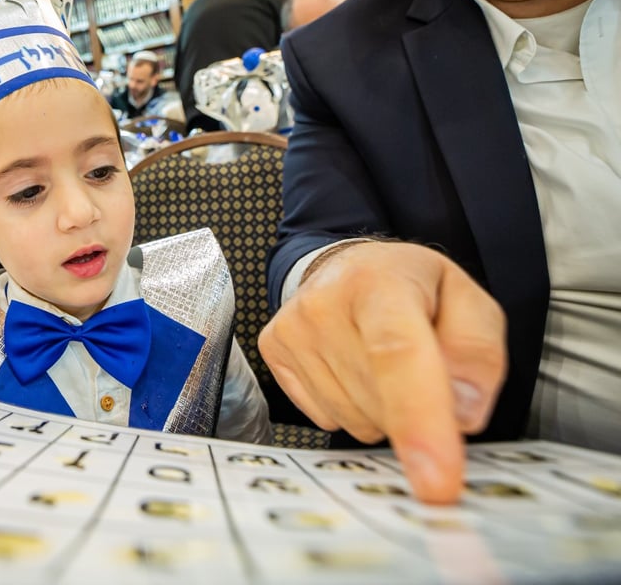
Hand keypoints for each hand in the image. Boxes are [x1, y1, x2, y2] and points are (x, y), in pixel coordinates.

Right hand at [259, 241, 506, 503]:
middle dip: (416, 410)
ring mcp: (292, 328)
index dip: (419, 420)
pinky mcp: (273, 350)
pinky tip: (355, 371)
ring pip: (354, 419)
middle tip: (423, 367)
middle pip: (381, 403)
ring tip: (384, 365)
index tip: (436, 481)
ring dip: (383, 411)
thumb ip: (478, 354)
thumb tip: (461, 413)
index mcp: (380, 282)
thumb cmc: (414, 289)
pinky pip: (326, 419)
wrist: (350, 268)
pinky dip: (352, 409)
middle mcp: (324, 302)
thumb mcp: (469, 303)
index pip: (398, 354)